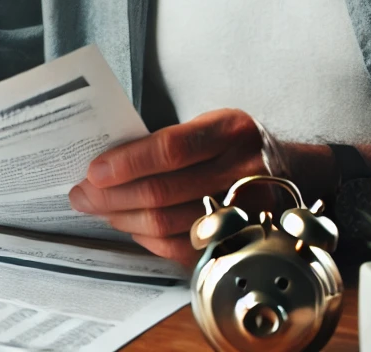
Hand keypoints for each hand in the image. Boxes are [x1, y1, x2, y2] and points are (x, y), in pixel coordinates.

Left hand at [68, 108, 265, 265]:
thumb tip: (107, 160)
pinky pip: (182, 248)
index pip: (170, 149)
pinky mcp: (238, 241)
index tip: (93, 171)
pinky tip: (130, 226)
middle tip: (82, 195)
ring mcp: (244, 211)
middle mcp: (241, 171)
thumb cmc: (234, 142)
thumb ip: (167, 138)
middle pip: (163, 192)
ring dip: (124, 219)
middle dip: (112, 196)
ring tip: (99, 209)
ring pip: (168, 224)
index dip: (128, 163)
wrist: (288, 170)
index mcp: (230, 130)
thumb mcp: (210, 122)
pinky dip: (148, 239)